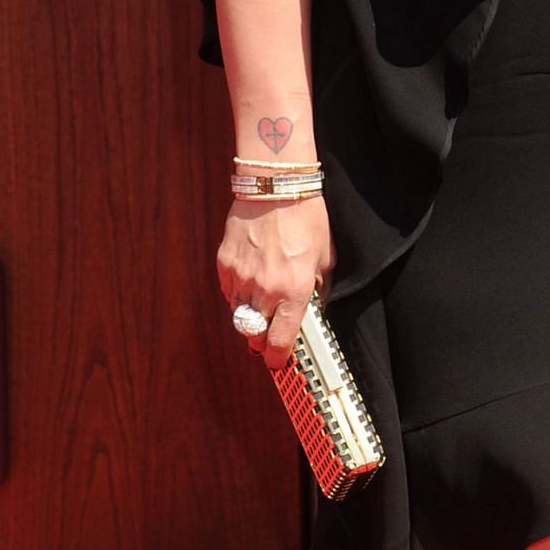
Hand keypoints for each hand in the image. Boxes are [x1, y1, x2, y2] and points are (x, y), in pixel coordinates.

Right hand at [216, 196, 332, 365]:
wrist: (276, 187)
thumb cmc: (306, 219)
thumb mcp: (325, 259)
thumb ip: (318, 290)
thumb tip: (313, 310)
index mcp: (294, 290)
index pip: (280, 340)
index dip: (278, 357)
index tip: (278, 362)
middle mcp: (265, 288)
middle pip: (255, 333)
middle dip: (262, 340)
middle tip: (269, 337)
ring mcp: (241, 277)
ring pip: (239, 315)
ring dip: (250, 317)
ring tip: (262, 304)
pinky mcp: (224, 264)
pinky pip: (229, 292)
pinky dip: (238, 295)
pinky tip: (251, 281)